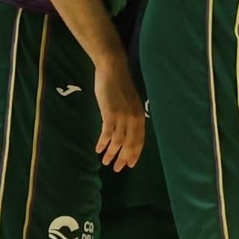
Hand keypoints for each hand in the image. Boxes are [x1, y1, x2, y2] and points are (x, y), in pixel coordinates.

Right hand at [94, 52, 145, 171]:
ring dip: (111, 154)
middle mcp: (134, 118)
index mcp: (140, 116)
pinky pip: (107, 134)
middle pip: (130, 144)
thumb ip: (129, 116)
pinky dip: (103, 143)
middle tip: (117, 169)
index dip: (134, 153)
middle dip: (123, 158)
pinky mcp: (110, 114)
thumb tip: (125, 131)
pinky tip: (98, 149)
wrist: (112, 70)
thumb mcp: (129, 103)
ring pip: (118, 141)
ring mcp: (122, 117)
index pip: (140, 140)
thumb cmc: (119, 85)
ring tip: (105, 162)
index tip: (130, 164)